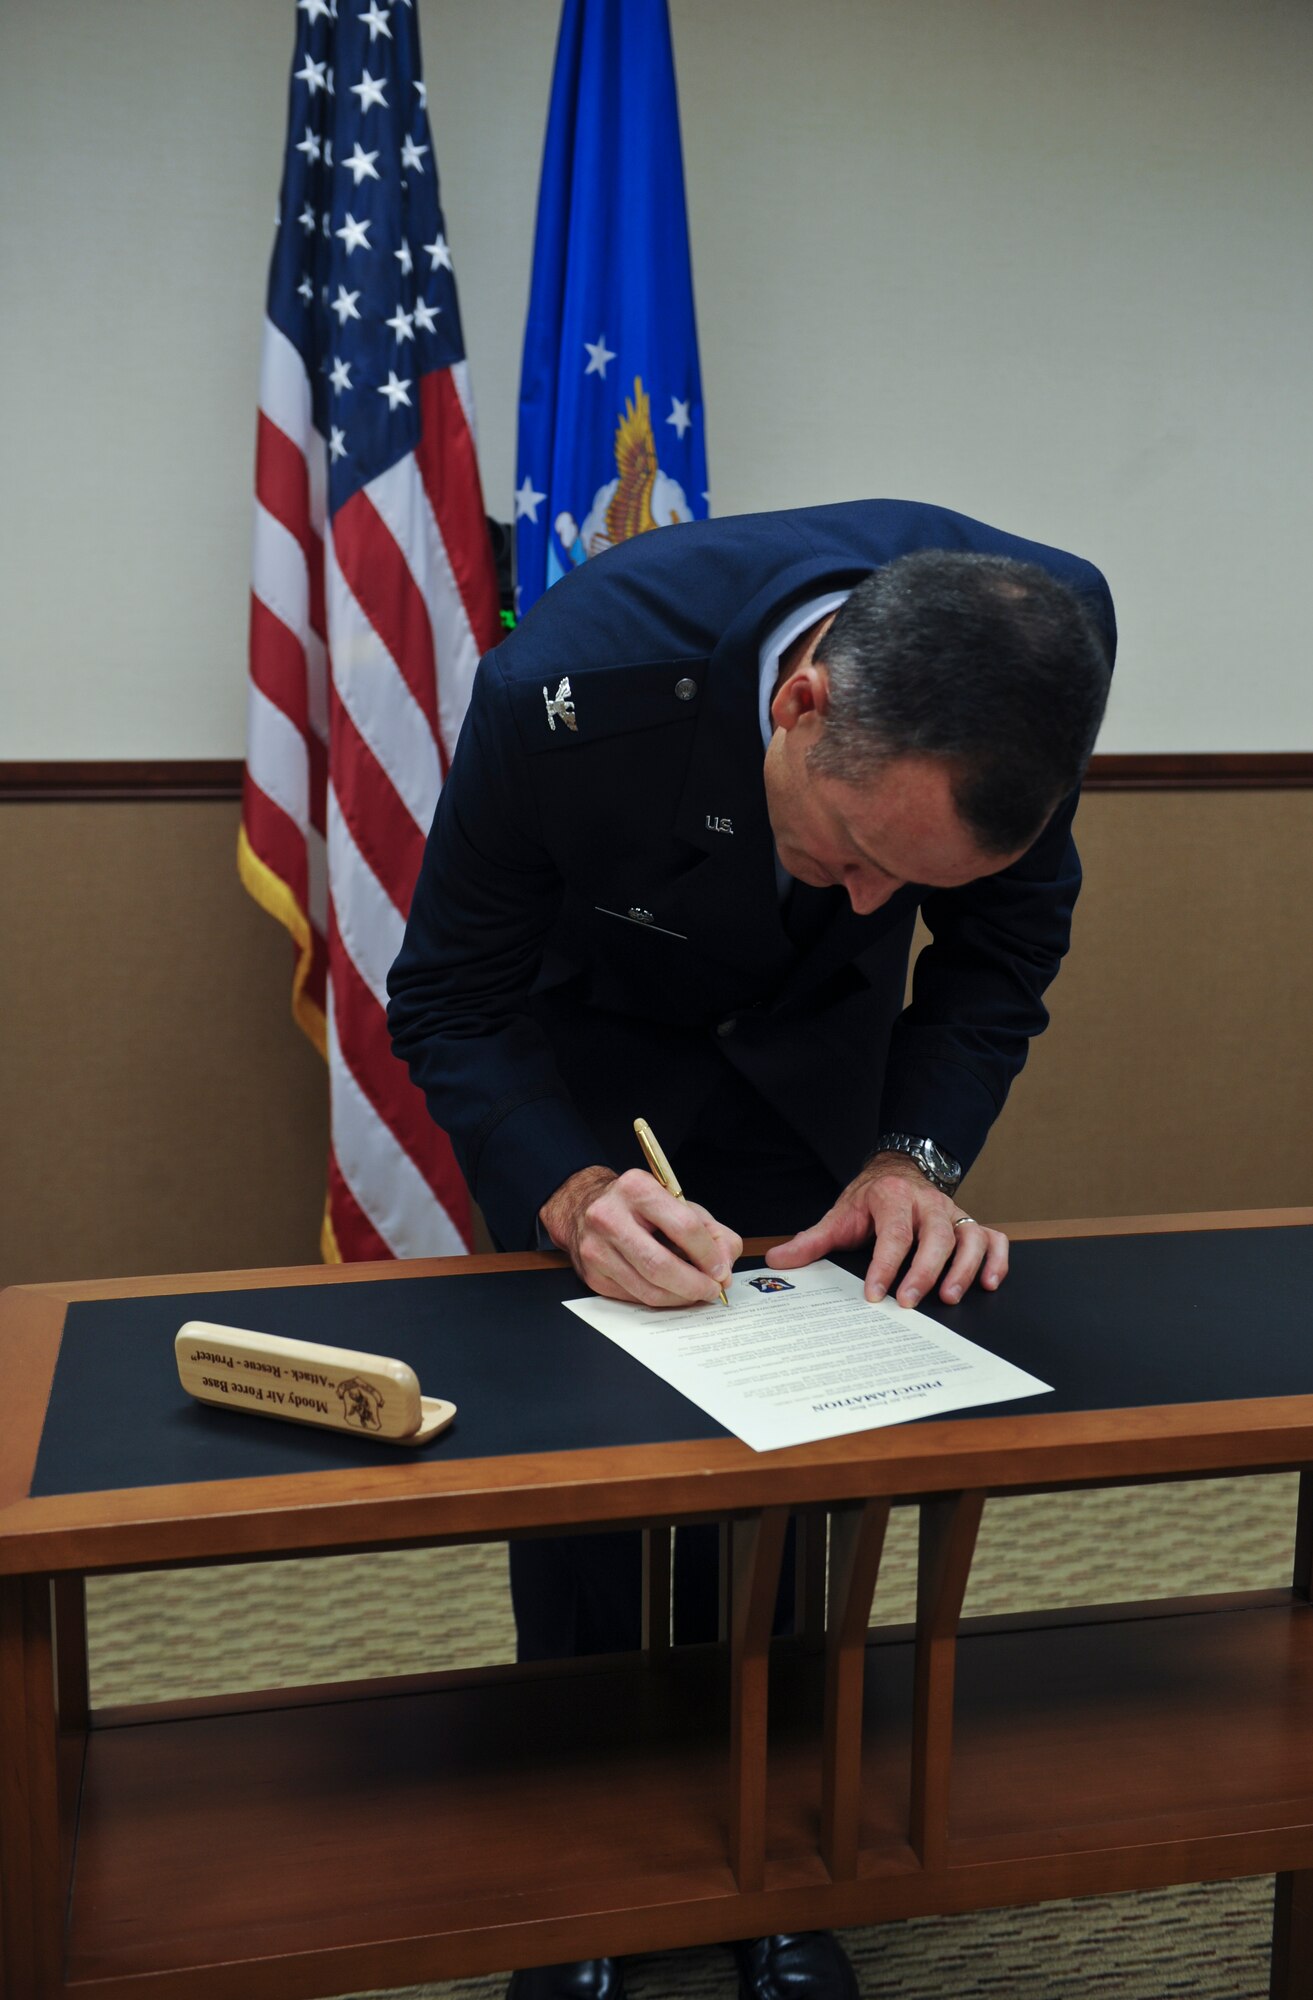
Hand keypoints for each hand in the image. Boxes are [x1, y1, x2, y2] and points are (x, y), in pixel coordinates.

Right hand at [539, 1166, 741, 1308]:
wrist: (584, 1207)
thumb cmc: (639, 1206)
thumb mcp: (678, 1204)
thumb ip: (712, 1232)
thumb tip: (724, 1269)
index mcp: (636, 1188)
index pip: (683, 1226)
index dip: (708, 1254)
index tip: (721, 1270)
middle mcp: (609, 1217)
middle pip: (661, 1265)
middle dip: (695, 1284)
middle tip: (712, 1290)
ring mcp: (596, 1249)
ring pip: (648, 1289)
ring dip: (680, 1297)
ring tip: (696, 1292)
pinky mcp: (592, 1275)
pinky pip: (635, 1298)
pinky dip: (660, 1299)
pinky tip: (670, 1291)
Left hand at [765, 1154, 1007, 1306]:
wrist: (896, 1172)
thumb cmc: (870, 1200)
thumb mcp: (839, 1216)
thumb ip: (811, 1241)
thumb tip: (776, 1261)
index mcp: (893, 1199)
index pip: (893, 1233)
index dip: (885, 1264)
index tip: (875, 1293)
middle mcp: (928, 1204)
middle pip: (936, 1235)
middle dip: (924, 1271)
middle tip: (909, 1302)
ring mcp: (953, 1213)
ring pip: (970, 1236)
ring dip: (965, 1268)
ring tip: (951, 1298)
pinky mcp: (970, 1223)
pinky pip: (994, 1238)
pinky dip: (998, 1260)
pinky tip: (989, 1284)